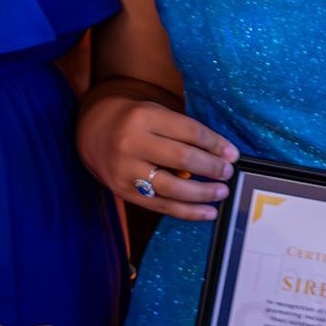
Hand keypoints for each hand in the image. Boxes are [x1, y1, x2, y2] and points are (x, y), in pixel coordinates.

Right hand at [77, 93, 237, 220]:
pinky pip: (160, 206)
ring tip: (222, 192)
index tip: (233, 154)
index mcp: (144, 117)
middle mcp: (132, 143)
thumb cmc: (133, 121)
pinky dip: (187, 212)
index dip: (215, 144)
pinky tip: (207, 212)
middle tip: (228, 172)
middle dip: (211, 167)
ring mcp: (125, 170)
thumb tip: (223, 154)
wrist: (92, 130)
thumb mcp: (156, 113)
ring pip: (172, 188)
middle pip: (182, 158)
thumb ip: (184, 132)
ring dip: (203, 193)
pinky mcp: (122, 192)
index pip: (189, 132)